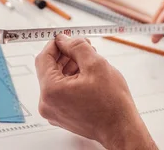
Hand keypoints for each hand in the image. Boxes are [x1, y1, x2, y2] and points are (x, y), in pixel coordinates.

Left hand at [35, 35, 155, 148]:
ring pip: (57, 80)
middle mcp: (47, 103)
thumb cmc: (112, 102)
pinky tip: (88, 75)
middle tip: (84, 47)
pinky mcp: (62, 115)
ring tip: (90, 61)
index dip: (55, 44)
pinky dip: (72, 80)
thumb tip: (65, 39)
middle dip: (66, 55)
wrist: (120, 127)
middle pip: (50, 69)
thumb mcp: (96, 65)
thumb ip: (77, 47)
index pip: (43, 58)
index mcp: (51, 90)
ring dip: (70, 67)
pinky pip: (62, 91)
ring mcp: (54, 111)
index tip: (66, 37)